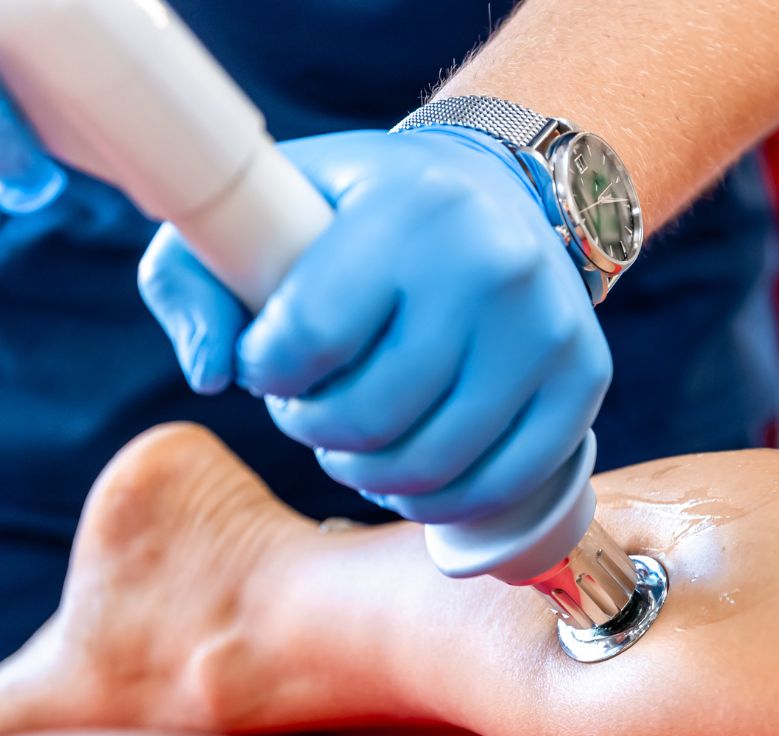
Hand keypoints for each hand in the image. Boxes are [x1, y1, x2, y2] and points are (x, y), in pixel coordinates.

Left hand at [139, 127, 612, 525]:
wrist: (497, 191)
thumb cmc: (362, 212)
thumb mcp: (265, 209)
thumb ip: (195, 279)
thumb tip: (213, 376)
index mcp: (407, 210)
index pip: (308, 337)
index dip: (268, 373)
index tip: (270, 363)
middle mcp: (492, 267)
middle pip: (370, 416)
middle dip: (316, 430)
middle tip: (312, 407)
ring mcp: (547, 328)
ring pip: (435, 462)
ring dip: (371, 474)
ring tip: (355, 441)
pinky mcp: (583, 378)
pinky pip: (505, 483)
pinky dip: (444, 502)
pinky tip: (412, 479)